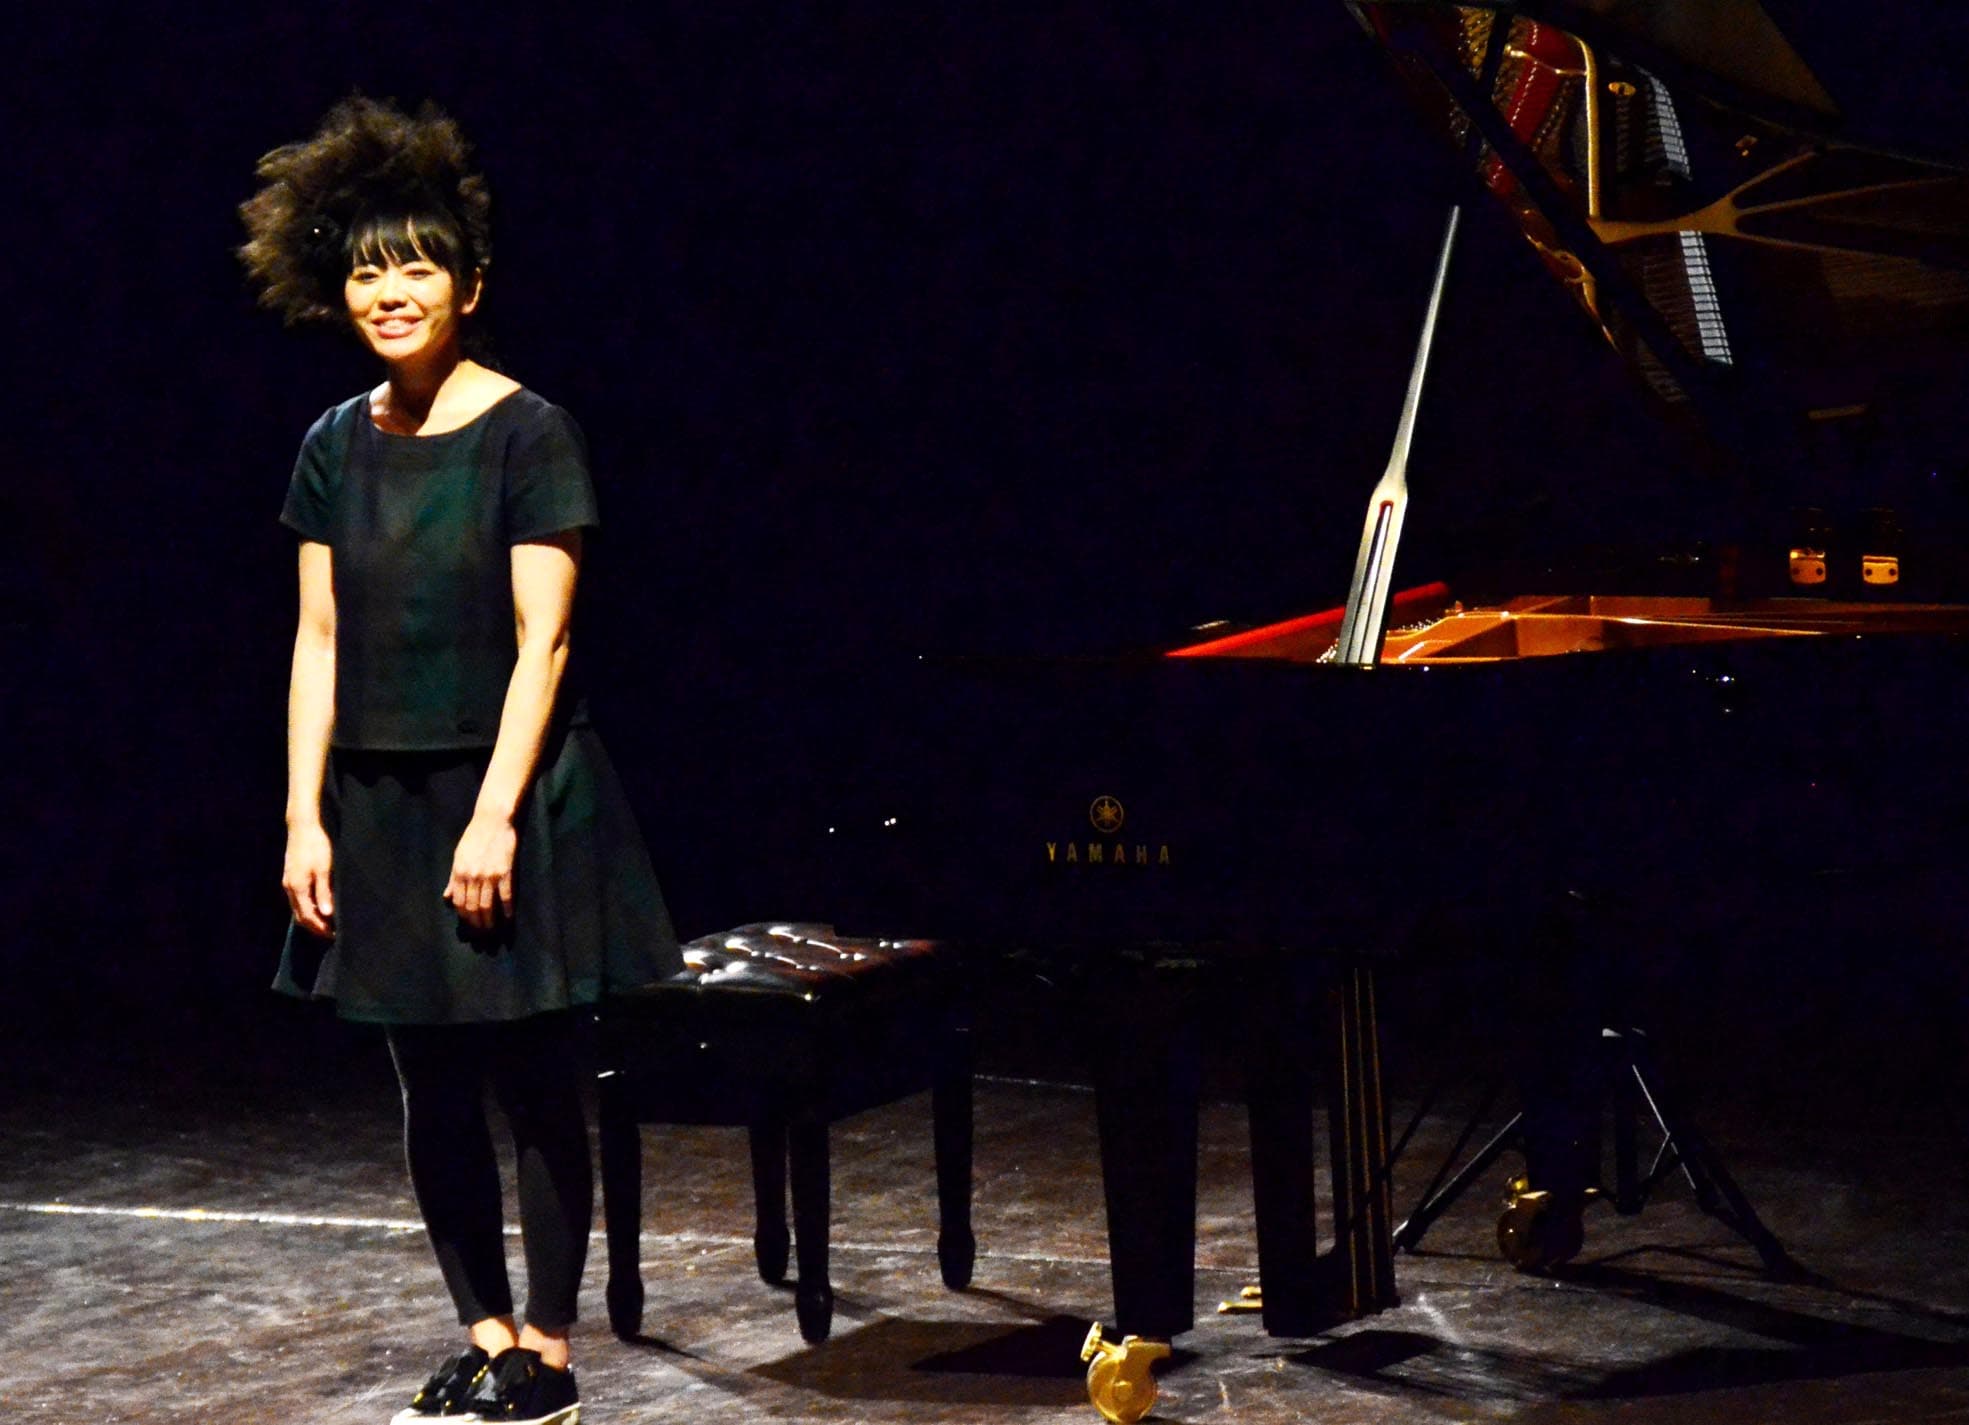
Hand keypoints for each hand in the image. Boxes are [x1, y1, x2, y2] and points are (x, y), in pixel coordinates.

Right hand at [282, 821, 335, 937]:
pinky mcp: (291, 876)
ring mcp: (288, 882)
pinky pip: (297, 899)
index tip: (335, 935)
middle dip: (315, 926)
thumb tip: (327, 914)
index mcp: (297, 888)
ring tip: (328, 923)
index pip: (308, 916)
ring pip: (297, 908)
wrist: (303, 826)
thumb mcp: (324, 869)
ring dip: (311, 918)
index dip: (320, 928)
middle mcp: (289, 887)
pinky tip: (319, 907)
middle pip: (300, 915)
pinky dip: (307, 907)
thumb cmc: (316, 846)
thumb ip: (324, 892)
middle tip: (332, 933)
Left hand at [446, 810, 516, 931]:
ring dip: (490, 924)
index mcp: (459, 873)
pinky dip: (506, 911)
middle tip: (483, 939)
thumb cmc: (475, 837)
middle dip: (477, 927)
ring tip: (494, 934)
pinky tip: (508, 920)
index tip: (471, 931)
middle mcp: (472, 877)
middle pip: (473, 909)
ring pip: (487, 906)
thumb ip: (453, 879)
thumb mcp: (458, 857)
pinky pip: (505, 896)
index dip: (465, 921)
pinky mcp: (505, 872)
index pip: (460, 904)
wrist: (493, 820)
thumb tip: (448, 898)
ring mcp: (489, 875)